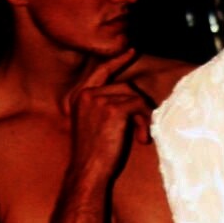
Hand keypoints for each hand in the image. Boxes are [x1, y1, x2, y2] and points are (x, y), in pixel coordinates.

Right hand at [66, 49, 153, 182]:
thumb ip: (105, 107)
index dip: (117, 61)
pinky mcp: (112, 110)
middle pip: (125, 86)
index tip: (131, 50)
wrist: (88, 172)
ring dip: (143, 116)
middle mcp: (85, 94)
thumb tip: (133, 97)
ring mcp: (97, 100)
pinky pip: (139, 105)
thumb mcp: (94, 125)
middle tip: (143, 127)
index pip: (101, 71)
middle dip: (139, 105)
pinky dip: (145, 121)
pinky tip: (141, 139)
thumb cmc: (94, 156)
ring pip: (134, 95)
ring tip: (141, 136)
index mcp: (78, 97)